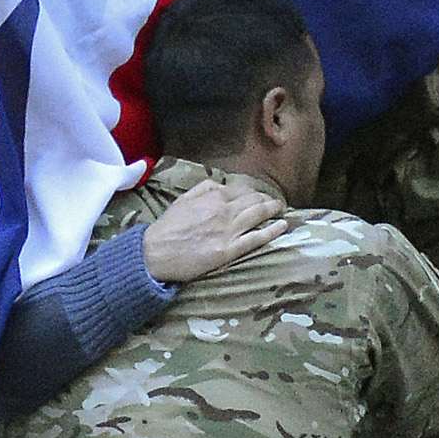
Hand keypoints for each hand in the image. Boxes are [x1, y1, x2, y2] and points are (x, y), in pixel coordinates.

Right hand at [139, 180, 285, 285]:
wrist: (156, 253)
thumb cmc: (167, 227)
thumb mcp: (183, 199)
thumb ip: (204, 189)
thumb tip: (222, 184)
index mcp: (213, 197)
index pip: (242, 190)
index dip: (253, 192)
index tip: (259, 195)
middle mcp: (225, 211)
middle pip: (254, 201)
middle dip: (267, 200)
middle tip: (275, 202)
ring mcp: (229, 230)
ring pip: (259, 215)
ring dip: (273, 210)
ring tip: (281, 209)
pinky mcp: (230, 250)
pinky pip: (257, 237)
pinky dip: (273, 230)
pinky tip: (282, 226)